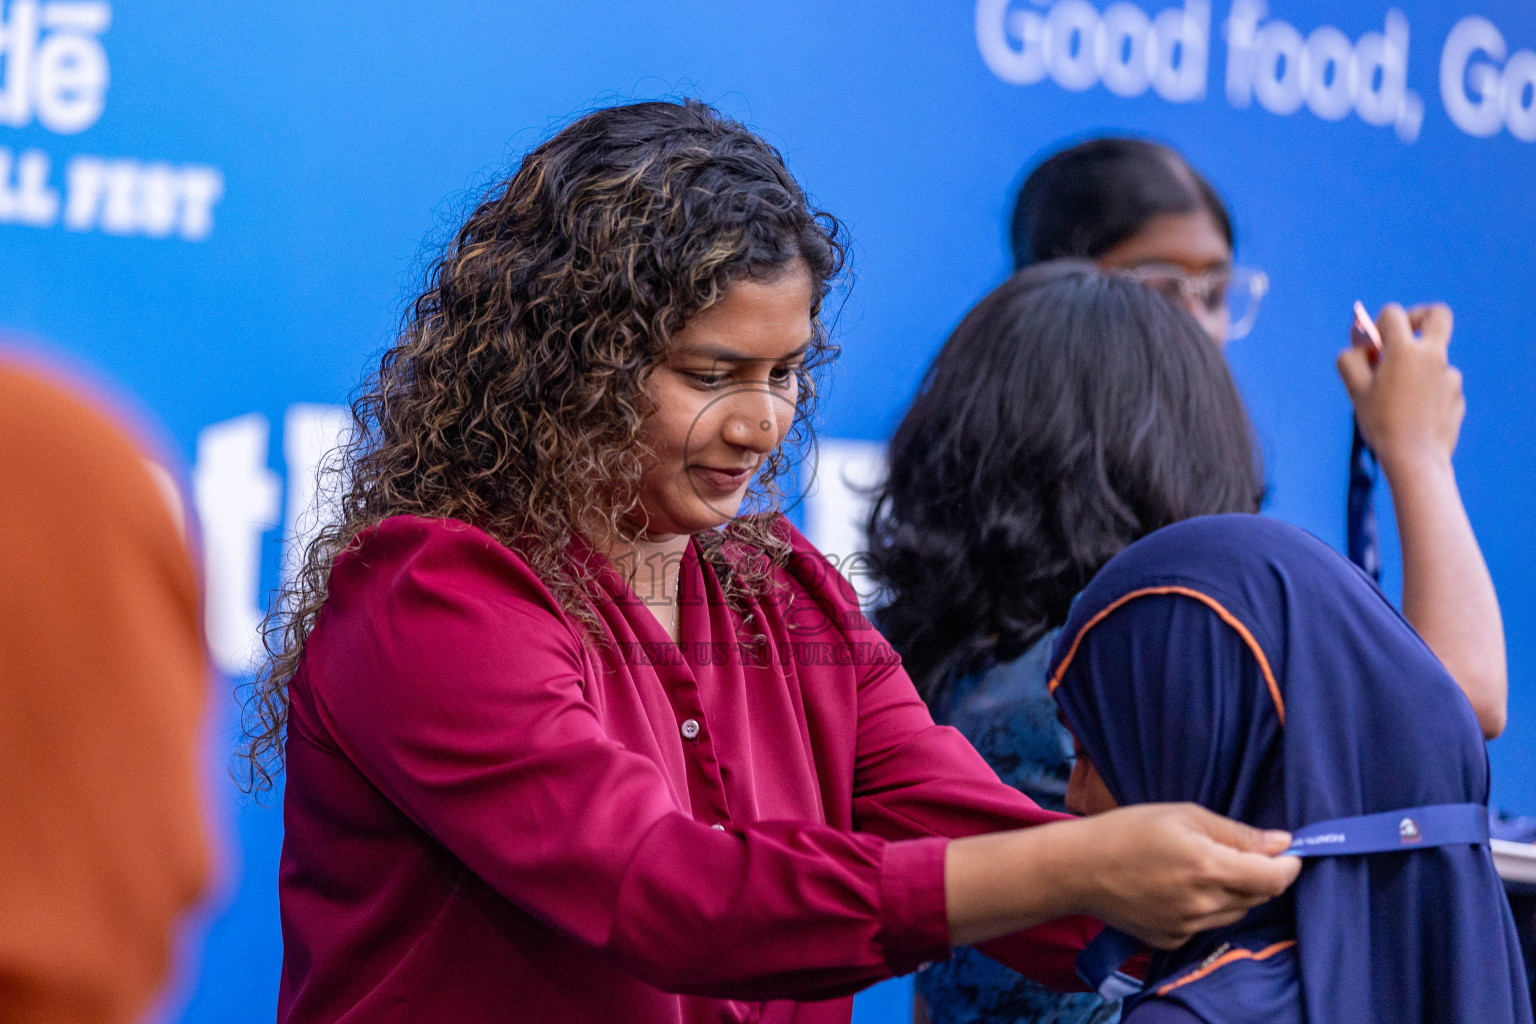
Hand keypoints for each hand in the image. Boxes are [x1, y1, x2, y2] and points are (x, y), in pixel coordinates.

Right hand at [1072, 804, 1299, 948]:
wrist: (1078, 869)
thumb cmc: (1127, 830)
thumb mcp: (1183, 815)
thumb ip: (1237, 833)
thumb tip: (1282, 842)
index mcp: (1209, 867)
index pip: (1275, 878)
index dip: (1290, 865)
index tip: (1290, 852)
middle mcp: (1203, 904)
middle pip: (1259, 896)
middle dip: (1260, 874)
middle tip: (1237, 851)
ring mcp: (1188, 926)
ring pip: (1236, 911)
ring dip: (1235, 891)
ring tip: (1201, 866)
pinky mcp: (1173, 939)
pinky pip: (1208, 924)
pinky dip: (1207, 906)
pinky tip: (1179, 886)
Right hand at [1336, 304, 1463, 474]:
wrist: (1415, 459)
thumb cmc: (1381, 423)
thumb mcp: (1354, 390)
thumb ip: (1351, 359)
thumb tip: (1360, 345)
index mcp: (1405, 351)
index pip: (1393, 314)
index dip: (1378, 323)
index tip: (1373, 344)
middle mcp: (1432, 357)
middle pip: (1437, 315)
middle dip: (1420, 317)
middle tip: (1405, 335)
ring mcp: (1449, 376)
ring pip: (1433, 358)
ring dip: (1415, 369)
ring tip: (1397, 401)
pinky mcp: (1457, 396)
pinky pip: (1439, 385)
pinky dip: (1426, 392)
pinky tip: (1413, 415)